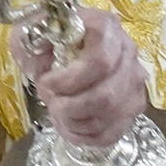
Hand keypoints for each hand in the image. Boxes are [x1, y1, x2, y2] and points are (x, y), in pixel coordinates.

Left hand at [14, 7, 148, 152]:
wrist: (64, 41)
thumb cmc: (49, 36)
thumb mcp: (31, 30)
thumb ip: (31, 41)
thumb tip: (40, 62)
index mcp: (106, 28)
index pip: (99, 62)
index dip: (70, 80)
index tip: (45, 82)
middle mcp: (128, 54)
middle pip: (106, 97)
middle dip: (70, 108)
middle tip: (49, 102)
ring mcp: (134, 82)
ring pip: (110, 117)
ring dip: (75, 123)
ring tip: (55, 113)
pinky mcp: (132, 107)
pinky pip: (113, 133)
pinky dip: (86, 137)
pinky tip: (68, 127)